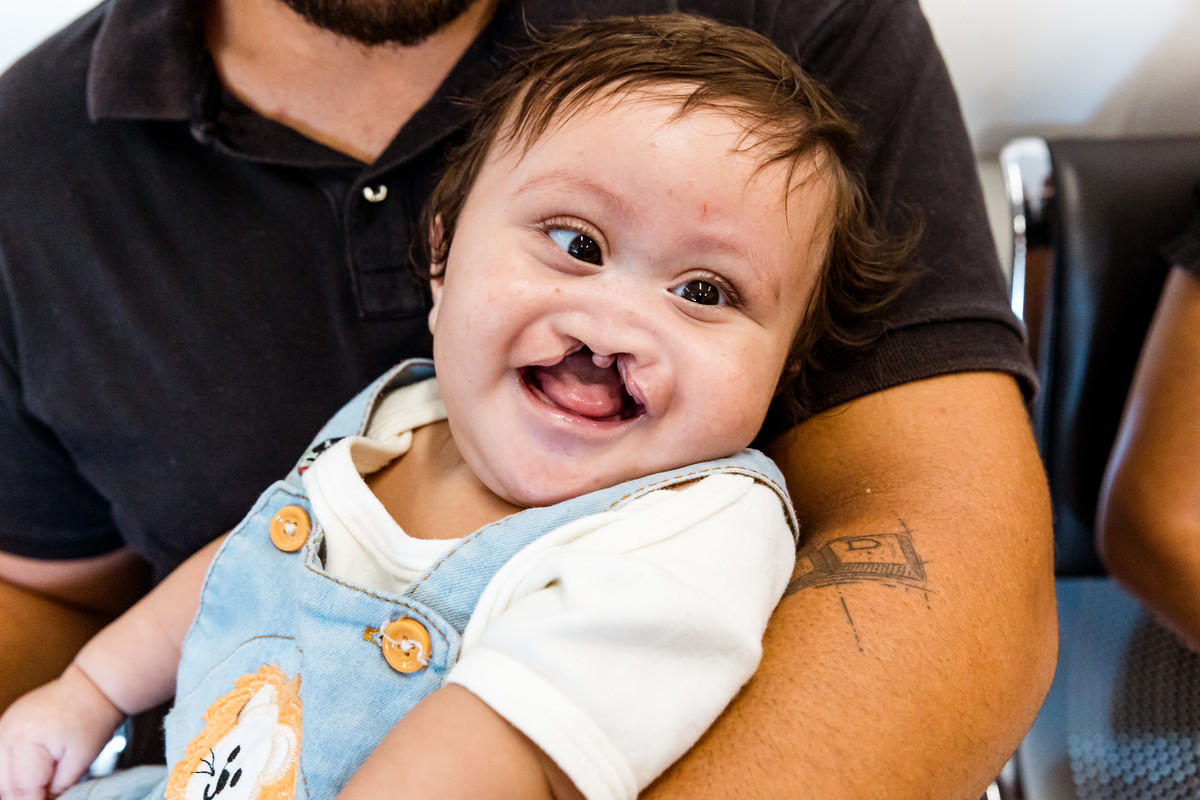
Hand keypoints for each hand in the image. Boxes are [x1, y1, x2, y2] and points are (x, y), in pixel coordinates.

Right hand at [0, 664, 123, 799]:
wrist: (93, 687)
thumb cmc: (92, 718)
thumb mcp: (81, 761)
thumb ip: (58, 788)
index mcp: (25, 742)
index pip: (21, 790)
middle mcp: (7, 733)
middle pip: (5, 785)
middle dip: (24, 796)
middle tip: (47, 795)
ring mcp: (4, 727)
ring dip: (16, 785)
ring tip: (40, 785)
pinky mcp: (6, 725)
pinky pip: (0, 757)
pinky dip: (12, 771)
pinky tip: (30, 773)